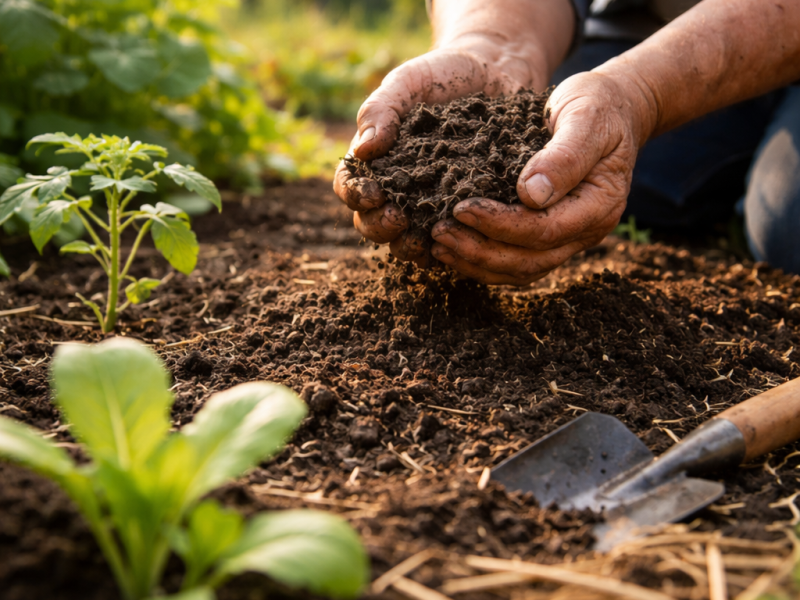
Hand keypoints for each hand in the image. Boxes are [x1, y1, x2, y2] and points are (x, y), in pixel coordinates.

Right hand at [333, 36, 548, 264]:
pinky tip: (458, 241)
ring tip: (422, 239)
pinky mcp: (462, 214)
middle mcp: (397, 190)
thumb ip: (380, 110)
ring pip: (406, 240)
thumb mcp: (408, 82)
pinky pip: (448, 241)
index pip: (350, 187)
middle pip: (372, 223)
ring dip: (408, 246)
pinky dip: (448, 247)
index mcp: (375, 162)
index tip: (374, 192)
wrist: (494, 74)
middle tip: (398, 218)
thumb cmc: (443, 75)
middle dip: (380, 226)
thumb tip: (363, 151)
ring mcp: (428, 206)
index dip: (356, 195)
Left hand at [429, 70, 653, 284]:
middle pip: (529, 260)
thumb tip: (532, 194)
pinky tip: (454, 248)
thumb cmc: (599, 106)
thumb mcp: (587, 118)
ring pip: (521, 269)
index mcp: (599, 205)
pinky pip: (517, 261)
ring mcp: (569, 238)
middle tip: (439, 232)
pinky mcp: (550, 236)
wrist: (614, 109)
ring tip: (439, 246)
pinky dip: (484, 261)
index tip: (461, 208)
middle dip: (480, 250)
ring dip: (477, 263)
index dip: (500, 224)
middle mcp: (586, 231)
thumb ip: (564, 155)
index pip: (544, 229)